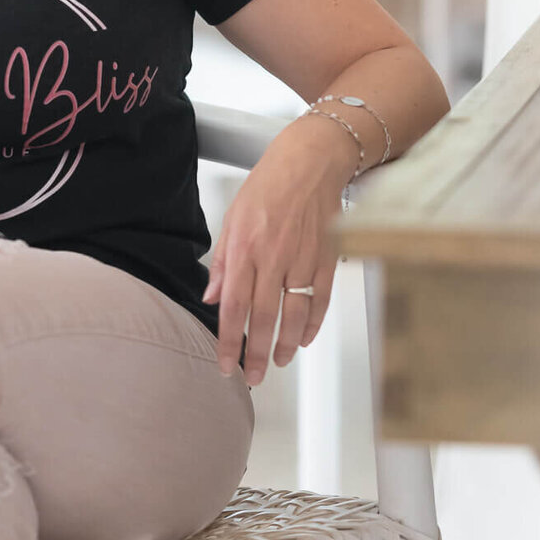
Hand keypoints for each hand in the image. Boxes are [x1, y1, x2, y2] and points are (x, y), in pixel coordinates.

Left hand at [201, 142, 345, 386]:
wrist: (311, 162)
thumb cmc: (269, 185)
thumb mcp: (232, 217)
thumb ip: (222, 261)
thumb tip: (212, 298)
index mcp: (245, 248)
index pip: (233, 306)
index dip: (229, 341)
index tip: (225, 363)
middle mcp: (273, 258)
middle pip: (263, 318)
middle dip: (256, 354)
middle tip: (252, 377)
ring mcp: (303, 260)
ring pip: (294, 315)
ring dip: (284, 344)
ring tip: (276, 363)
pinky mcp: (326, 258)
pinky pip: (320, 300)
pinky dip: (313, 324)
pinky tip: (303, 338)